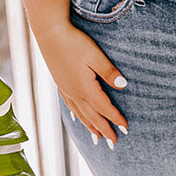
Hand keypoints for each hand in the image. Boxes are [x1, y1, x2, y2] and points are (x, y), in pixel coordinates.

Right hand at [36, 22, 128, 146]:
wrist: (50, 33)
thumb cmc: (74, 42)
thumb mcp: (95, 55)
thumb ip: (109, 72)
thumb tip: (123, 86)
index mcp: (84, 88)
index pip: (104, 108)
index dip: (115, 118)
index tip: (125, 128)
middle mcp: (74, 93)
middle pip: (92, 116)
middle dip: (104, 129)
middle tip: (114, 142)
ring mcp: (66, 89)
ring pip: (80, 114)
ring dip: (90, 126)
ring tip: (97, 137)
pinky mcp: (61, 84)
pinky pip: (71, 106)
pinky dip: (77, 115)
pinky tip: (77, 117)